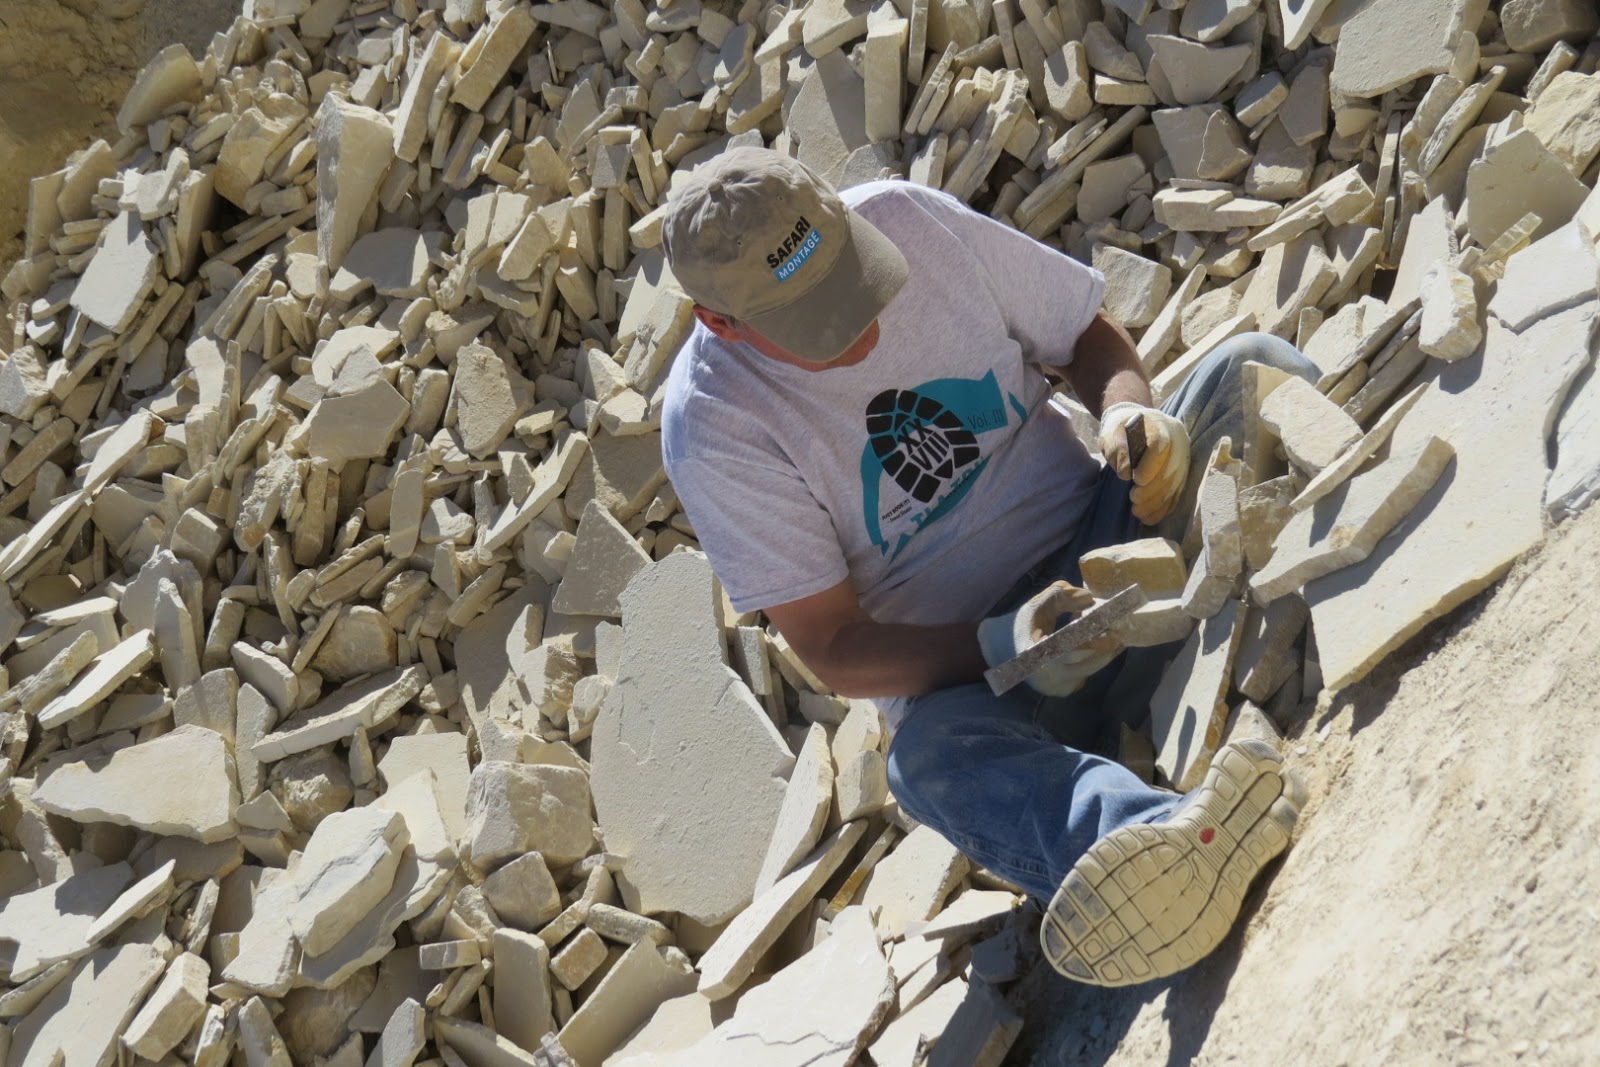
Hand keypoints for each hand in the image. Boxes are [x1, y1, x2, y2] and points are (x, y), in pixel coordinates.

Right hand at [977, 581, 1121, 695]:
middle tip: (1118, 626)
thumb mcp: (1037, 605)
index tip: (1111, 623)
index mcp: (1039, 654)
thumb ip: (1061, 596)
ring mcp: (1056, 687)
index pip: (1075, 648)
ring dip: (1102, 650)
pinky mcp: (1061, 691)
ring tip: (1106, 633)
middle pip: (1091, 661)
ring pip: (1092, 668)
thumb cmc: (1018, 625)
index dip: (1096, 637)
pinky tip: (1089, 646)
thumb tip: (1090, 598)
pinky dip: (1091, 659)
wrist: (997, 651)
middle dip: (1107, 643)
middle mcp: (1049, 676)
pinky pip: (1085, 674)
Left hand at [1099, 402, 1190, 524]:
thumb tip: (1126, 473)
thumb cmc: (1121, 430)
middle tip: (1133, 499)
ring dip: (1156, 502)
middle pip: (1170, 468)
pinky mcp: (1182, 474)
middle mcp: (1179, 442)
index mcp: (1162, 426)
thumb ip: (1117, 449)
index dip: (1151, 464)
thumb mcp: (1112, 434)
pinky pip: (1176, 493)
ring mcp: (1183, 459)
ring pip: (1174, 484)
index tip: (1137, 480)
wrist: (1136, 426)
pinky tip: (1149, 518)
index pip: (1161, 444)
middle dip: (1152, 488)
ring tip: (1137, 512)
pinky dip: (1163, 508)